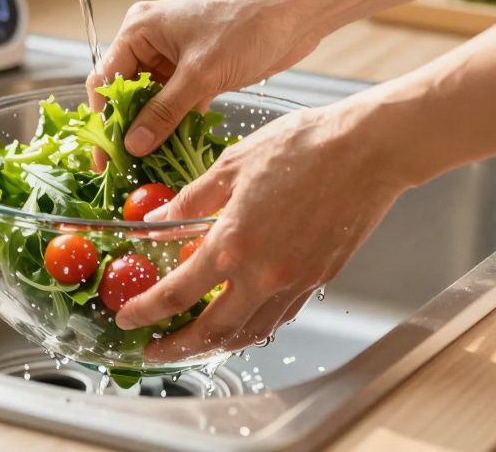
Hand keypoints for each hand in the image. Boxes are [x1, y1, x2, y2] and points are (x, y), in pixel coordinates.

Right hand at [88, 0, 326, 156]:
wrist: (295, 12)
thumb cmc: (245, 26)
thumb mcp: (200, 73)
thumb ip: (164, 112)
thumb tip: (134, 144)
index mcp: (140, 29)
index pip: (106, 78)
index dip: (104, 119)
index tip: (106, 156)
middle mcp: (152, 41)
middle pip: (127, 92)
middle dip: (127, 128)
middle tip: (125, 167)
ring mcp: (176, 56)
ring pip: (153, 101)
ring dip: (153, 130)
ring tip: (149, 166)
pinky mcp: (199, 70)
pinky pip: (177, 103)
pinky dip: (176, 124)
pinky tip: (175, 152)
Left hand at [114, 97, 409, 361]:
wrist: (368, 149)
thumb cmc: (304, 146)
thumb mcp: (231, 164)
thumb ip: (189, 200)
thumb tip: (156, 221)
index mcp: (233, 245)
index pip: (176, 294)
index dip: (145, 311)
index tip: (127, 317)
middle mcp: (263, 275)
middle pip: (211, 331)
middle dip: (177, 347)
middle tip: (154, 349)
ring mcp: (295, 281)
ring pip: (248, 332)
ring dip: (216, 344)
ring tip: (194, 342)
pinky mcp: (319, 278)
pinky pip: (279, 316)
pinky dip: (253, 325)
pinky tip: (241, 317)